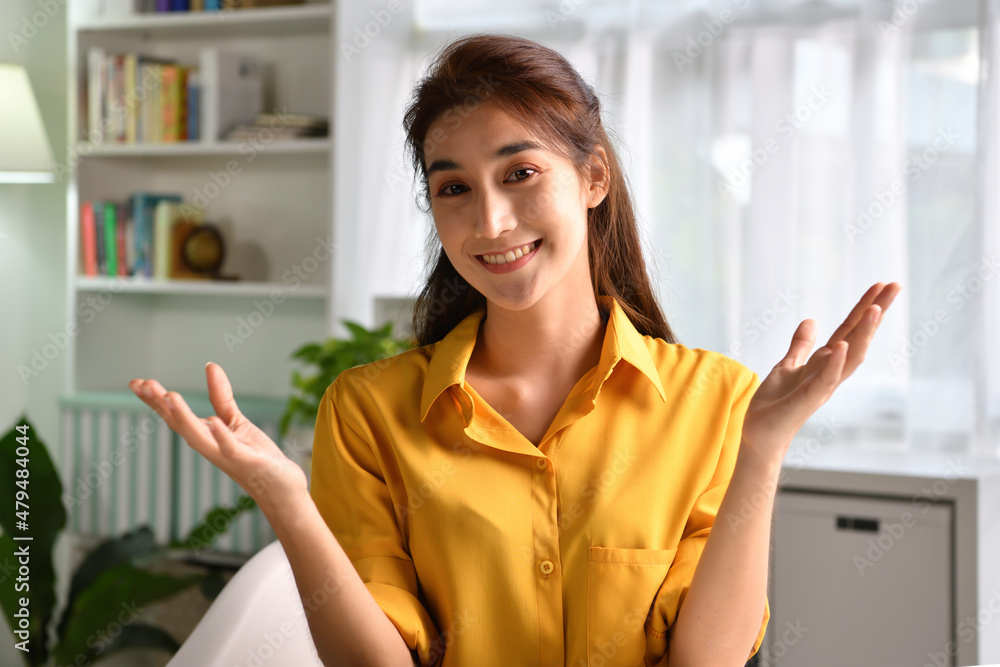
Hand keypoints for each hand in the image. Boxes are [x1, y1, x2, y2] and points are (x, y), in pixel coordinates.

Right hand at [128, 362, 307, 516]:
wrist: (279, 488)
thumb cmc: (255, 456)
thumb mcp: (235, 421)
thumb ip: (221, 396)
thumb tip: (209, 366)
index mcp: (205, 436)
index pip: (174, 416)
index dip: (155, 400)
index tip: (136, 382)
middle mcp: (209, 446)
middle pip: (179, 424)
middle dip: (160, 405)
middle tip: (143, 385)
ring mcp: (226, 455)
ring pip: (199, 437)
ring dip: (183, 418)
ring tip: (169, 396)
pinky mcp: (247, 460)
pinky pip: (231, 449)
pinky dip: (221, 437)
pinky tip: (214, 423)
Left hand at [739, 281, 901, 466]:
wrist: (760, 435)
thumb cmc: (776, 404)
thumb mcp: (787, 366)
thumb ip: (801, 346)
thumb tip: (811, 321)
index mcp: (825, 363)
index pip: (849, 330)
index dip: (864, 308)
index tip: (881, 285)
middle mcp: (830, 373)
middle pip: (858, 338)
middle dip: (875, 312)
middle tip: (894, 286)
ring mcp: (821, 386)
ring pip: (850, 358)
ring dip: (862, 334)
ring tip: (875, 309)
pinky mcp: (807, 400)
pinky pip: (825, 380)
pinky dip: (833, 363)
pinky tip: (839, 345)